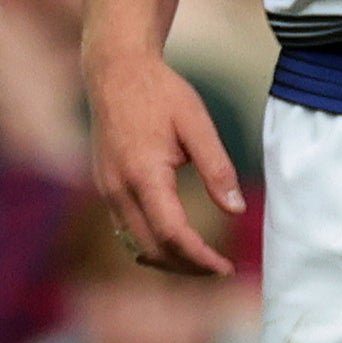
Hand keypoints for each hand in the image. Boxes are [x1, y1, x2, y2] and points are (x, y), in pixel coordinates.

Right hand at [89, 49, 244, 277]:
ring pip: (134, 243)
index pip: (172, 234)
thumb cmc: (160, 94)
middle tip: (220, 270)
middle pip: (151, 248)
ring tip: (203, 261)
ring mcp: (106, 189)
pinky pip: (125, 228)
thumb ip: (218, 169)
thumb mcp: (198, 125)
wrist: (115, 72)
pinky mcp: (104, 186)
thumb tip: (237, 210)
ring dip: (167, 259)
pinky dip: (150, 243)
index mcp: (143, 175)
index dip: (200, 257)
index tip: (226, 268)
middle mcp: (117, 189)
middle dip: (186, 266)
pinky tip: (176, 242)